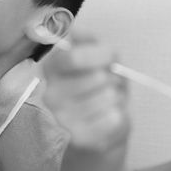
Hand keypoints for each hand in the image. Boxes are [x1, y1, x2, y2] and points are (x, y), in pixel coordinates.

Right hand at [44, 38, 130, 152]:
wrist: (102, 127)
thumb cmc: (100, 86)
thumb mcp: (96, 55)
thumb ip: (86, 39)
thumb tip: (73, 31)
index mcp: (50, 69)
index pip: (72, 57)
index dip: (99, 56)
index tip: (112, 57)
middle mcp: (50, 94)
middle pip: (97, 78)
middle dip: (113, 77)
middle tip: (111, 84)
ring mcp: (62, 119)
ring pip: (109, 97)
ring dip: (118, 97)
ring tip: (110, 101)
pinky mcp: (79, 139)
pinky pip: (114, 118)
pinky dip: (120, 115)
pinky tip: (109, 117)